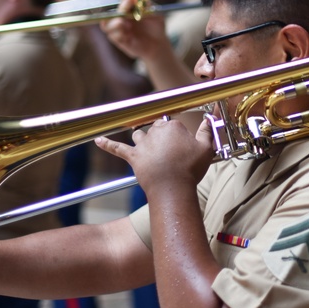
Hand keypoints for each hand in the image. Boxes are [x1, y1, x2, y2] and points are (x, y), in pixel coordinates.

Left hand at [95, 116, 212, 203]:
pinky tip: (98, 141)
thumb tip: (210, 119)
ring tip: (148, 146)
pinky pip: (117, 148)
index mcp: (172, 127)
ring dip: (143, 138)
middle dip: (162, 137)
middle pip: (156, 128)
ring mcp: (142, 144)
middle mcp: (155, 132)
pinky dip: (107, 144)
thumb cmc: (190, 169)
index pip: (173, 124)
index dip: (179, 135)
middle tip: (170, 150)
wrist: (173, 188)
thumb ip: (207, 131)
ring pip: (139, 135)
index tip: (184, 145)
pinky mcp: (133, 157)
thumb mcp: (205, 149)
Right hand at [100, 0, 168, 60]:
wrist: (158, 43)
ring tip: (124, 20)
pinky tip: (127, 31)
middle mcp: (120, 17)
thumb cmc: (155, 27)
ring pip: (106, 24)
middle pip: (114, 9)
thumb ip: (146, 6)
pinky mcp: (119, 41)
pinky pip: (112, 36)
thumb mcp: (154, 13)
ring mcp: (118, 29)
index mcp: (127, 8)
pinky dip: (118, 33)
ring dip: (115, 21)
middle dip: (124, 4)